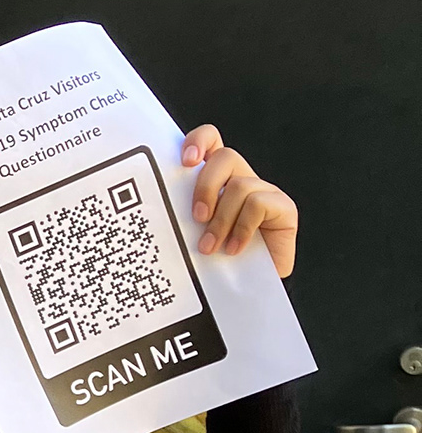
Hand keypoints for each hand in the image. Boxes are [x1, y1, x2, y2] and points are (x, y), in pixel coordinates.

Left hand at [182, 124, 297, 276]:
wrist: (243, 291)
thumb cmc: (210, 263)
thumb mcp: (187, 235)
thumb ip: (178, 215)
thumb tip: (149, 207)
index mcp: (216, 180)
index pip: (212, 141)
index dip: (200, 140)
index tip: (186, 161)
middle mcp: (241, 179)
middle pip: (226, 157)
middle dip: (206, 186)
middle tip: (196, 217)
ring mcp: (265, 192)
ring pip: (241, 185)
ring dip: (221, 220)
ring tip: (210, 247)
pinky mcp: (283, 208)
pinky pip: (258, 204)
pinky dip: (241, 229)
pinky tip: (234, 249)